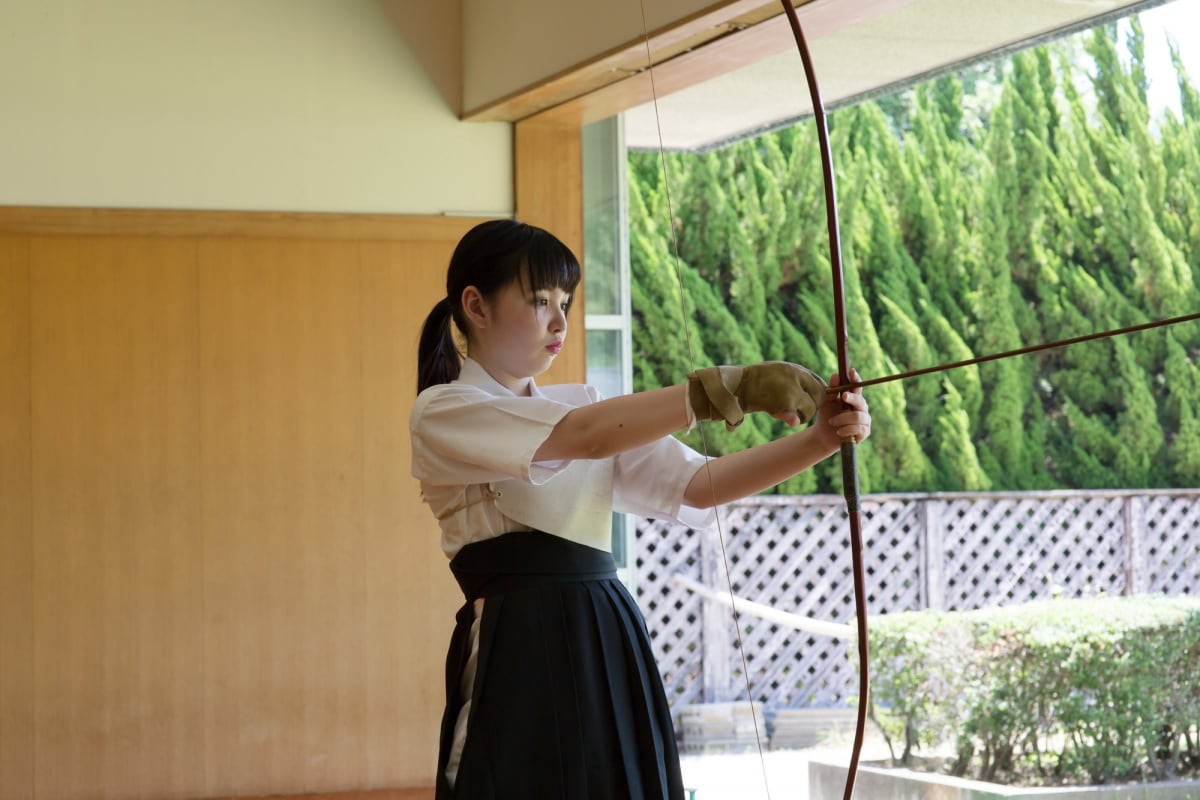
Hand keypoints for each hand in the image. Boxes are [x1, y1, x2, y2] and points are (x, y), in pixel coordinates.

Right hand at [688, 361, 826, 430]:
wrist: (734, 388)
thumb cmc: (750, 387)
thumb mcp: (772, 385)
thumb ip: (789, 393)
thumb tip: (797, 419)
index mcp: (792, 368)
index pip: (817, 381)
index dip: (816, 394)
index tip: (810, 403)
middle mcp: (795, 373)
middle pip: (820, 393)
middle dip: (814, 405)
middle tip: (800, 412)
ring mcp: (793, 385)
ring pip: (814, 405)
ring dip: (805, 414)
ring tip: (788, 415)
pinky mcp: (788, 398)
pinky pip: (803, 414)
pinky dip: (795, 419)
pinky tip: (779, 415)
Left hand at [817, 368, 870, 449]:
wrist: (824, 436)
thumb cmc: (827, 416)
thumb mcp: (826, 402)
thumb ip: (832, 390)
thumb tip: (835, 375)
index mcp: (854, 398)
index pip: (857, 387)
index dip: (856, 379)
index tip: (851, 371)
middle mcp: (862, 408)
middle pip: (860, 400)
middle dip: (852, 398)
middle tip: (843, 396)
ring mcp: (865, 420)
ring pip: (857, 416)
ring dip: (842, 418)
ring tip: (832, 422)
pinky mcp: (864, 432)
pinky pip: (858, 429)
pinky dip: (846, 430)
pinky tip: (838, 431)